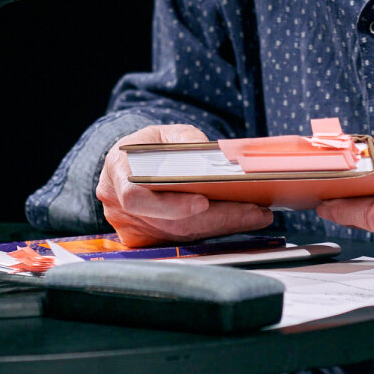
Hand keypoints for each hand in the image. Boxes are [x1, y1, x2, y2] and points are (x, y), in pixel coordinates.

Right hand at [96, 124, 274, 247]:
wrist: (130, 163)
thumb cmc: (149, 146)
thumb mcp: (166, 133)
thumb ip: (185, 140)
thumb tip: (213, 159)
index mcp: (116, 171)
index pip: (137, 197)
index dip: (170, 204)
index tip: (204, 202)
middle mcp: (118, 205)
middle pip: (169, 222)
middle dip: (216, 217)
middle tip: (254, 211)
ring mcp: (131, 227)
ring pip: (181, 234)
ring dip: (222, 226)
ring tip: (256, 214)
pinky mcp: (147, 240)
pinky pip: (184, 239)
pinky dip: (214, 230)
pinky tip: (240, 221)